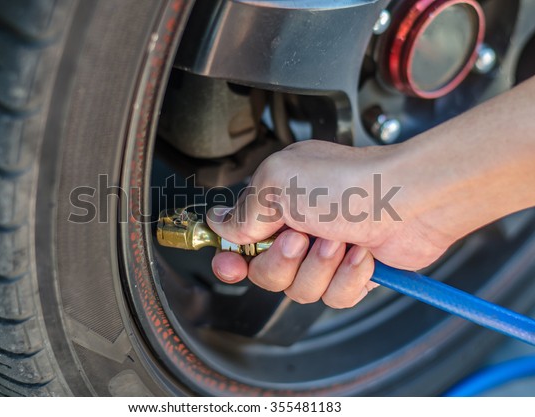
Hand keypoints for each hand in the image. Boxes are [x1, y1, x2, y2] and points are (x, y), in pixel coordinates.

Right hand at [207, 140, 452, 307]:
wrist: (412, 199)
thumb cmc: (350, 182)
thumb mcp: (278, 184)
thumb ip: (243, 211)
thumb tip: (220, 223)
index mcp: (275, 201)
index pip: (239, 238)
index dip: (230, 256)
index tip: (230, 264)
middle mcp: (298, 226)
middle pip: (264, 272)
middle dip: (281, 262)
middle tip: (301, 238)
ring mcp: (325, 251)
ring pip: (299, 290)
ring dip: (318, 267)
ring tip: (339, 240)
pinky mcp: (351, 273)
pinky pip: (333, 297)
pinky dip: (347, 278)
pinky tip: (360, 253)